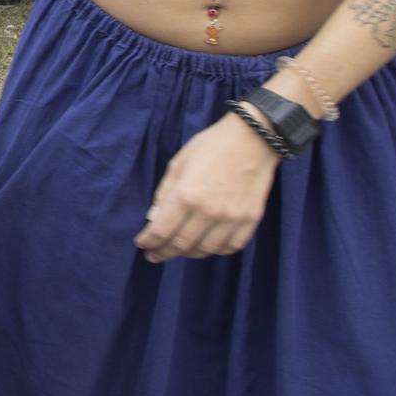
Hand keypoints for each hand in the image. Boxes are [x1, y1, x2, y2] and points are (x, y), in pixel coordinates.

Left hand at [133, 114, 281, 263]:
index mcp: (186, 195)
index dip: (148, 241)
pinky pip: (230, 247)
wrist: (253, 139)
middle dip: (164, 252)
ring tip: (178, 250)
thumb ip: (164, 192)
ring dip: (188, 254)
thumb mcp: (178, 163)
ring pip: (205, 250)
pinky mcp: (250, 221)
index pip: (161, 230)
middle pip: (181, 245)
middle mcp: (208, 212)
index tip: (142, 244)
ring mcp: (231, 219)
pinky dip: (215, 250)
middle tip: (154, 255)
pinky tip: (206, 246)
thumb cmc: (211, 146)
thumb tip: (153, 218)